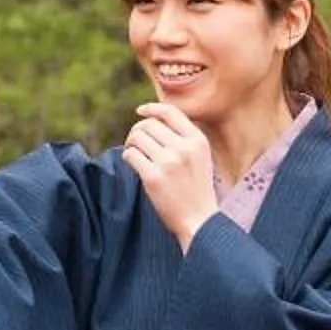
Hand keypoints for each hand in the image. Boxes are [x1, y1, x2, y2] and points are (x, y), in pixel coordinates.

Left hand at [122, 102, 219, 247]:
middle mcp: (184, 148)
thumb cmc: (196, 189)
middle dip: (138, 130)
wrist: (199, 221)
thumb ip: (184, 139)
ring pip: (136, 137)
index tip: (140, 111)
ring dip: (131, 144)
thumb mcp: (202, 158)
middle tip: (136, 142)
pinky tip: (134, 165)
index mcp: (198, 141)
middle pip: (148, 124)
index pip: (170, 112)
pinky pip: (130, 155)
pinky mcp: (153, 177)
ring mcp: (168, 162)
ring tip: (136, 154)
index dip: (151, 108)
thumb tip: (154, 119)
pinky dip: (128, 157)